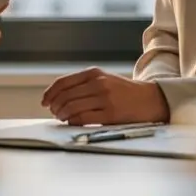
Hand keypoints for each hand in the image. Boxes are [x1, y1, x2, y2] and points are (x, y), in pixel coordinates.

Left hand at [41, 67, 169, 125]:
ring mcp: (104, 98)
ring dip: (62, 114)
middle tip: (53, 112)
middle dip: (55, 105)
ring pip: (72, 106)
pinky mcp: (110, 114)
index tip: (44, 101)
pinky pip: (84, 118)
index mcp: (94, 73)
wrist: (150, 99)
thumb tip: (59, 96)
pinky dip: (73, 121)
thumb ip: (84, 84)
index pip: (64, 82)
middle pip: (65, 95)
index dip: (50, 92)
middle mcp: (98, 83)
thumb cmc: (124, 92)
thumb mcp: (104, 79)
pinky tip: (71, 122)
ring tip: (61, 118)